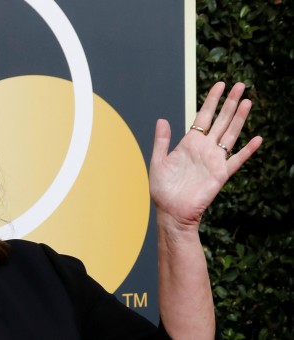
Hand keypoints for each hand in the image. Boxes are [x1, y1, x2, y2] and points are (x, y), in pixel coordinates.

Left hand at [149, 82, 261, 231]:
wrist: (171, 212)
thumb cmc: (163, 190)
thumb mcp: (158, 161)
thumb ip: (162, 141)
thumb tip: (162, 119)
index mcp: (189, 143)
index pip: (203, 116)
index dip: (212, 100)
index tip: (220, 85)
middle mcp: (204, 148)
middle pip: (221, 120)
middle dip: (230, 102)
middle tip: (240, 84)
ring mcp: (214, 160)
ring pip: (230, 134)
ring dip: (240, 118)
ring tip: (248, 101)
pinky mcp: (220, 174)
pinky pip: (237, 159)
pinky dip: (247, 150)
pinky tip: (257, 139)